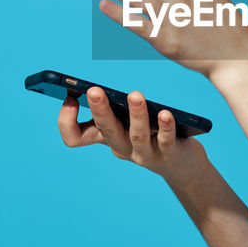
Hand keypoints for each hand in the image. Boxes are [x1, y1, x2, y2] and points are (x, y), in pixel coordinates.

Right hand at [57, 86, 207, 183]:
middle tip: (93, 90)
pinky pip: (166, 141)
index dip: (66, 122)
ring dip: (135, 115)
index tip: (70, 98)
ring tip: (135, 95)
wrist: (181, 166)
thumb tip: (99, 80)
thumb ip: (113, 105)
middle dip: (99, 110)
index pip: (74, 138)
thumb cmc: (149, 136)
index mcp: (106, 136)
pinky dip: (165, 127)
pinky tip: (165, 112)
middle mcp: (121, 147)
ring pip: (137, 135)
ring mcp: (145, 154)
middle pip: (105, 131)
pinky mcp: (169, 154)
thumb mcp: (125, 122)